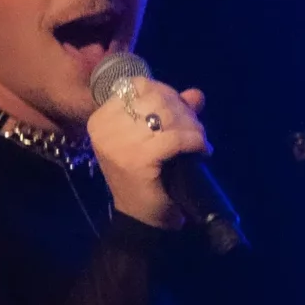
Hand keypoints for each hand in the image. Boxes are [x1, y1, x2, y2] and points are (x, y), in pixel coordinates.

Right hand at [87, 81, 210, 227]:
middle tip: (197, 131)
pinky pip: (175, 139)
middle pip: (156, 99)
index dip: (168, 93)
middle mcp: (105, 128)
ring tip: (200, 142)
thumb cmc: (146, 177)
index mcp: (101, 118)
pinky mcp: (137, 159)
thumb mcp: (154, 138)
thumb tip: (197, 94)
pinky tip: (202, 151)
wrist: (141, 218)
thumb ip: (173, 112)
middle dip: (184, 112)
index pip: (139, 86)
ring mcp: (118, 144)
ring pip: (167, 117)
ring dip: (193, 127)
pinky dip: (194, 142)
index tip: (183, 112)